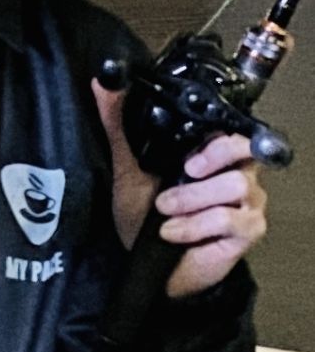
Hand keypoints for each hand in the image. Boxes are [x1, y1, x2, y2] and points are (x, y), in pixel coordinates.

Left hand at [91, 79, 267, 297]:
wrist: (150, 268)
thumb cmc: (144, 217)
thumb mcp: (127, 168)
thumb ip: (119, 124)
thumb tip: (103, 84)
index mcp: (214, 154)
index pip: (233, 130)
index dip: (217, 138)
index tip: (190, 156)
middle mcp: (237, 173)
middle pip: (245, 150)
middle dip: (213, 159)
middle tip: (186, 171)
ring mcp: (247, 202)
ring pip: (235, 185)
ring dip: (192, 199)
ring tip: (165, 211)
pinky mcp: (249, 230)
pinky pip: (230, 219)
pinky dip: (194, 226)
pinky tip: (172, 232)